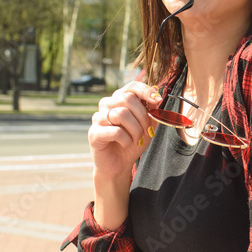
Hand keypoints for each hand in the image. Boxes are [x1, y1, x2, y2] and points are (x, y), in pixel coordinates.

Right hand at [89, 81, 162, 228]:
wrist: (119, 165)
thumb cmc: (132, 143)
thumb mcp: (147, 126)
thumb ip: (152, 111)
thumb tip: (157, 97)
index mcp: (119, 99)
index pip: (131, 86)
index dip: (145, 90)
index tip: (157, 100)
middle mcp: (106, 105)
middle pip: (127, 98)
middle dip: (142, 116)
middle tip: (146, 130)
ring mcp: (98, 118)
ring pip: (121, 114)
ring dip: (135, 129)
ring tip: (136, 139)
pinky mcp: (94, 133)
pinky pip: (115, 131)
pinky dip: (126, 139)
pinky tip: (125, 144)